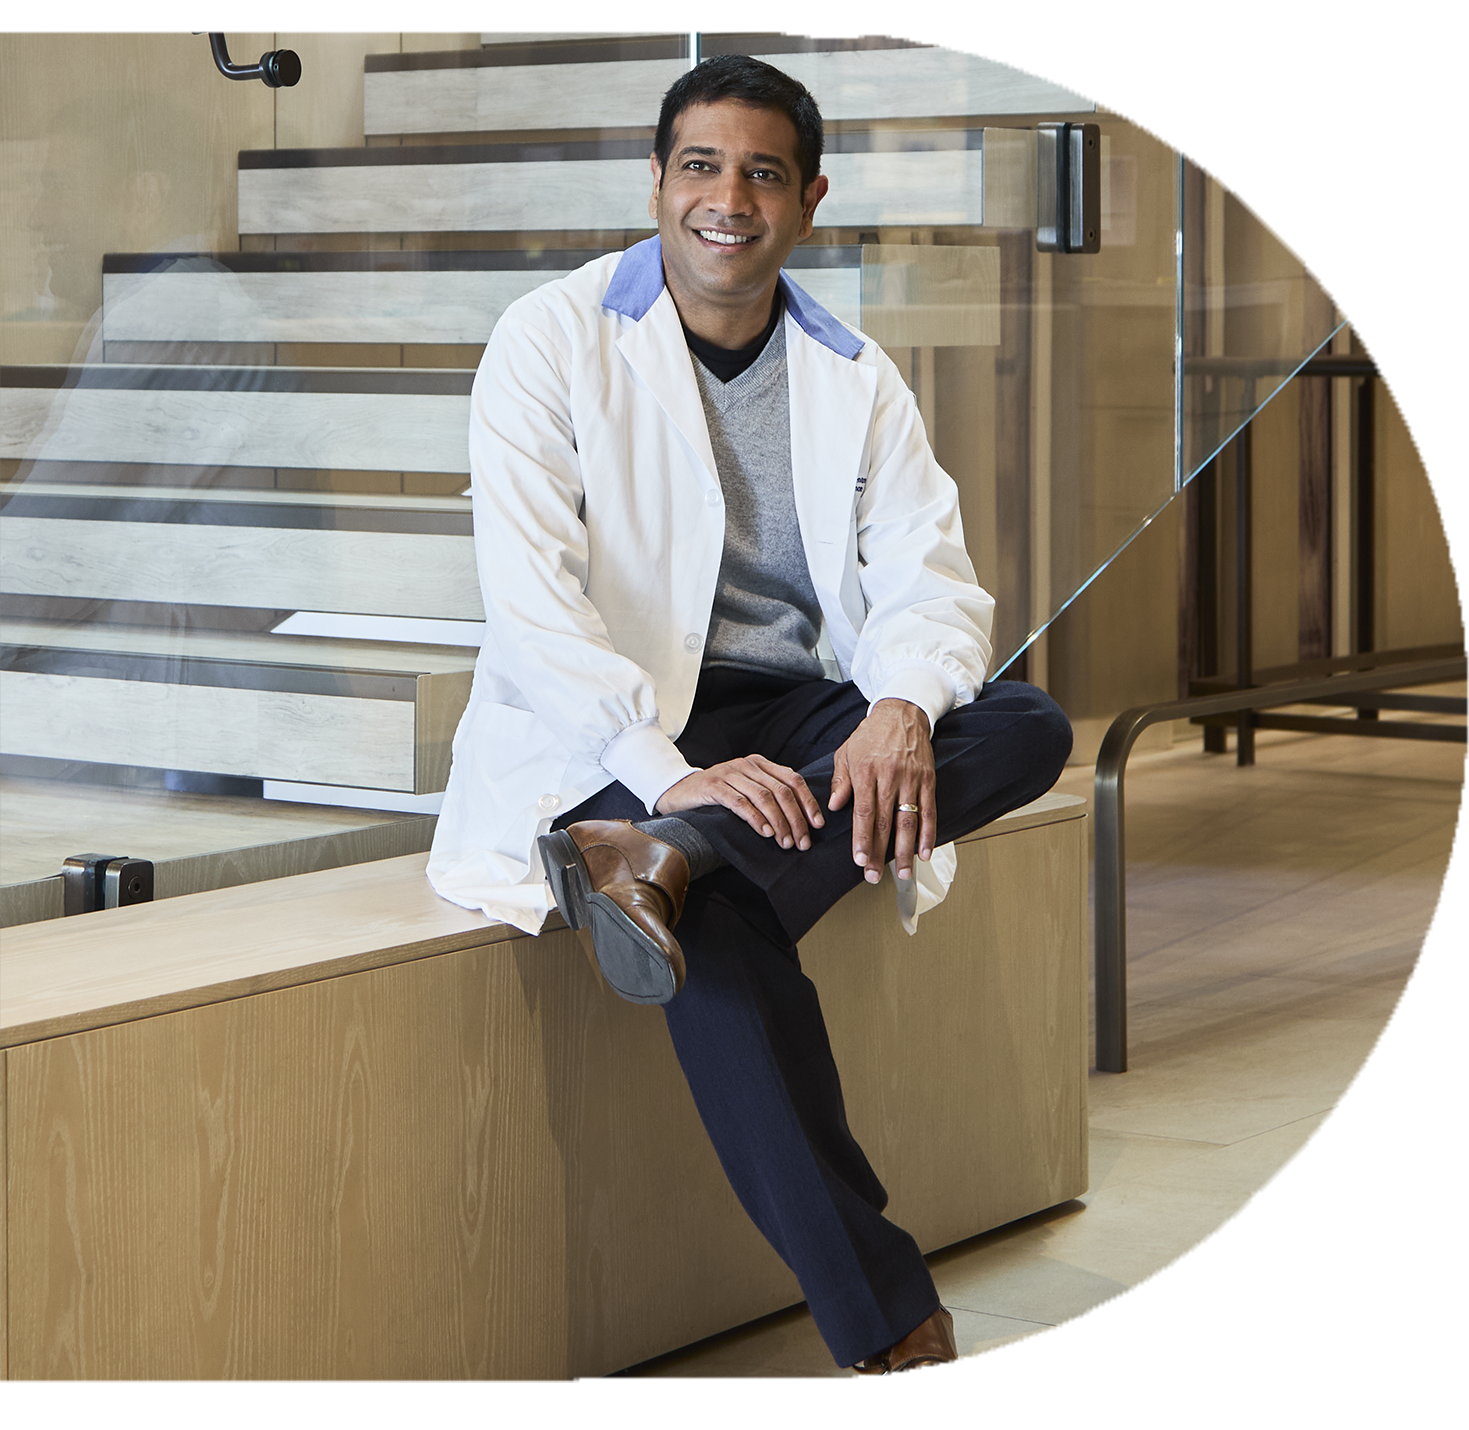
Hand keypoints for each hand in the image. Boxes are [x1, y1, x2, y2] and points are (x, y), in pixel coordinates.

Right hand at [655, 755, 825, 849]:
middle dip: (796, 819)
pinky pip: (740, 803)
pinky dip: (756, 819)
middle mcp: (747, 765)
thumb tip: (800, 814)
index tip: (818, 825)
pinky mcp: (713, 786)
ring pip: (764, 798)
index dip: (808, 802)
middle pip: (782, 791)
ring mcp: (729, 773)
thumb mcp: (745, 788)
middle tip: (803, 842)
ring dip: (779, 823)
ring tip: (786, 842)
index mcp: (759, 764)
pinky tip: (765, 833)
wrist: (678, 790)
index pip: (793, 780)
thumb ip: (768, 792)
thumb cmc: (717, 794)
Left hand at [828, 699, 936, 883]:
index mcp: (866, 771)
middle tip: (874, 876)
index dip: (862, 838)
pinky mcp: (928, 780)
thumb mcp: (846, 752)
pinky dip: (929, 834)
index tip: (859, 860)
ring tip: (902, 872)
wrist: (902, 711)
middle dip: (879, 852)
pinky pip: (930, 811)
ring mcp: (911, 779)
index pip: (864, 812)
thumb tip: (833, 807)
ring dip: (905, 850)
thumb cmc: (871, 734)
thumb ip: (840, 781)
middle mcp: (890, 777)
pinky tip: (924, 853)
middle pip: (885, 822)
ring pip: (909, 820)